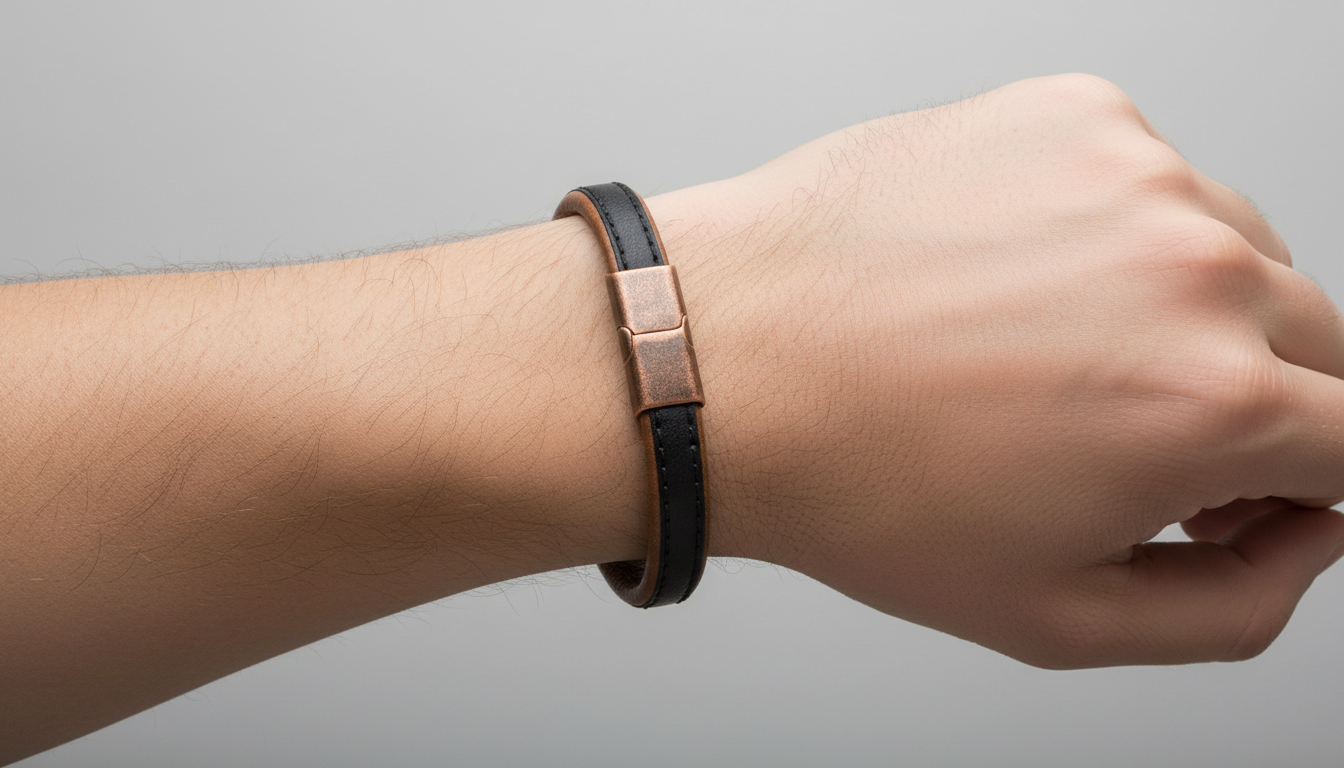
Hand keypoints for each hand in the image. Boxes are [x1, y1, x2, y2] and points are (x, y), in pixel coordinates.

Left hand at [653, 73, 1343, 666]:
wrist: (724, 360)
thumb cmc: (857, 482)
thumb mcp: (1057, 616)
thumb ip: (1231, 607)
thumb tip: (1305, 539)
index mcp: (1211, 401)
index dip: (1308, 482)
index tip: (1248, 489)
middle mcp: (1194, 267)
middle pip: (1316, 343)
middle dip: (1254, 402)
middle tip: (1136, 439)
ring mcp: (1133, 173)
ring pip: (1236, 253)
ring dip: (1180, 312)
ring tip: (1049, 358)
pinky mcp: (1071, 115)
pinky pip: (1146, 184)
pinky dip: (1107, 234)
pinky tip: (1010, 282)